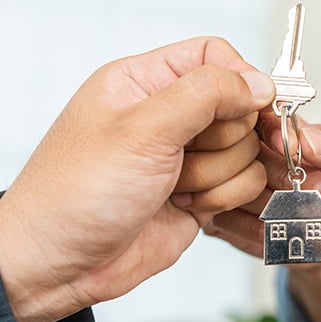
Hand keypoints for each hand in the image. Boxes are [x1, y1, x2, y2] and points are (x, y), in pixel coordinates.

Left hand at [0, 37, 274, 321]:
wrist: (60, 266)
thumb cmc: (76, 195)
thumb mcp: (142, 131)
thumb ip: (205, 95)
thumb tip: (260, 82)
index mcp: (144, 82)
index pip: (214, 55)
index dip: (239, 79)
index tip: (249, 105)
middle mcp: (168, 114)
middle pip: (239, 106)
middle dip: (220, 140)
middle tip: (180, 156)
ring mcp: (187, 154)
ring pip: (246, 148)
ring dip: (218, 174)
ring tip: (174, 188)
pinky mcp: (202, 190)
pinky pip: (244, 181)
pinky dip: (222, 198)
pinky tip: (183, 206)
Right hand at [206, 110, 320, 321]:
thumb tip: (310, 140)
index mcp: (263, 123)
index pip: (255, 116)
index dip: (274, 132)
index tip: (294, 147)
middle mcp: (233, 149)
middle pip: (243, 155)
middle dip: (287, 177)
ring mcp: (219, 183)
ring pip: (237, 191)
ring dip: (282, 207)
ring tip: (317, 212)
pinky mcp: (215, 217)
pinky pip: (232, 221)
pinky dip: (266, 228)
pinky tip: (291, 227)